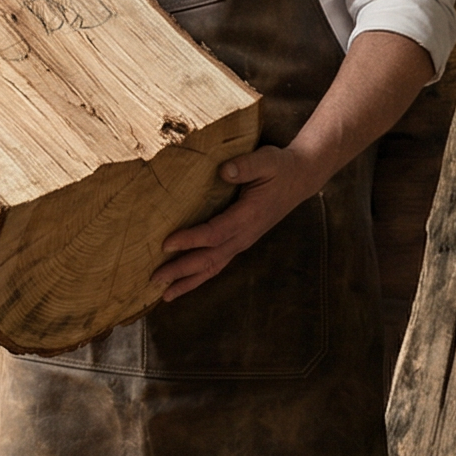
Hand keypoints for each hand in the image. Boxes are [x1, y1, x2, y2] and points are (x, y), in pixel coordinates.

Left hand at [154, 144, 317, 302]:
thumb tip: (224, 171)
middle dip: (182, 270)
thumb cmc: (280, 167)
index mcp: (249, 216)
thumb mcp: (266, 160)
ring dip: (189, 281)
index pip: (215, 233)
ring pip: (213, 267)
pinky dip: (200, 276)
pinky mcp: (241, 241)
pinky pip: (218, 263)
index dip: (191, 240)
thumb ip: (246, 165)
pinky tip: (184, 283)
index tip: (166, 244)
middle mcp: (245, 234)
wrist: (300, 178)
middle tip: (155, 279)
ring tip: (165, 295)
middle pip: (210, 258)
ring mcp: (243, 241)